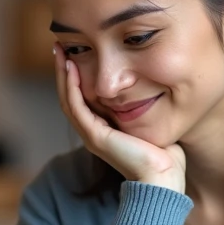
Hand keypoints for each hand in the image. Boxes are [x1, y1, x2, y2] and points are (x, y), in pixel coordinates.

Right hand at [55, 44, 186, 193]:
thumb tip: (155, 83)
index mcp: (104, 129)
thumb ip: (145, 104)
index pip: (82, 97)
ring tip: (59, 52)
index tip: (75, 51)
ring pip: (68, 100)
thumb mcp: (152, 120)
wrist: (163, 178)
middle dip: (64, 71)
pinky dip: (72, 87)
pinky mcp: (95, 137)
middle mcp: (93, 132)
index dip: (76, 75)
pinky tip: (71, 68)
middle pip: (70, 96)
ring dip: (62, 75)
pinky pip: (76, 108)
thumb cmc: (164, 155)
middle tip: (59, 46)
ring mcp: (91, 135)